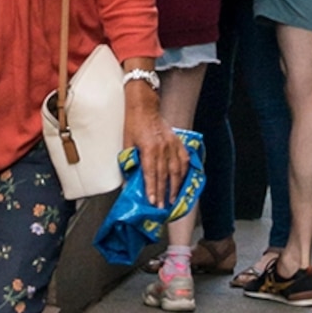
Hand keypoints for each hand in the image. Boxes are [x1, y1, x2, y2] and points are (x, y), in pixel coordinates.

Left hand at [125, 85, 186, 211]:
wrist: (144, 106)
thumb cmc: (133, 123)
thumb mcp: (127, 142)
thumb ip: (129, 161)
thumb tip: (128, 179)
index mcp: (148, 148)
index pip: (151, 174)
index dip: (152, 189)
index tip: (153, 202)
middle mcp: (162, 148)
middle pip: (164, 176)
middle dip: (163, 193)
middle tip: (162, 206)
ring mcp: (172, 145)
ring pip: (176, 170)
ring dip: (175, 187)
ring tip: (173, 199)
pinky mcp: (177, 142)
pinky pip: (184, 159)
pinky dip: (184, 171)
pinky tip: (183, 180)